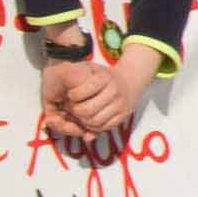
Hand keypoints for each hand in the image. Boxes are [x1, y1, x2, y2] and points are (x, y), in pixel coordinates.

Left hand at [37, 47, 151, 143]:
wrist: (130, 80)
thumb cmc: (102, 75)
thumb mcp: (91, 69)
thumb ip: (76, 76)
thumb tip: (67, 93)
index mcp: (105, 77)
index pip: (82, 91)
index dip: (73, 96)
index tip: (70, 95)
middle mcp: (115, 90)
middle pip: (87, 110)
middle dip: (75, 111)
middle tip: (71, 108)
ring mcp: (120, 104)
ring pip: (95, 121)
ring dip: (83, 121)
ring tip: (79, 115)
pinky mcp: (124, 115)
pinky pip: (104, 128)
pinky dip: (93, 127)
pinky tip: (89, 120)